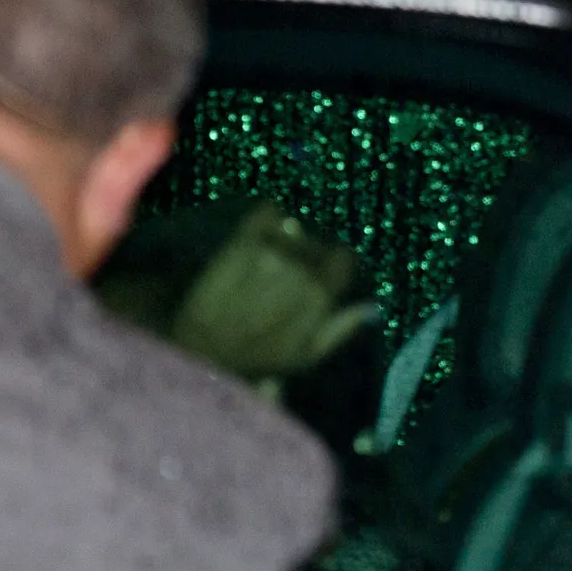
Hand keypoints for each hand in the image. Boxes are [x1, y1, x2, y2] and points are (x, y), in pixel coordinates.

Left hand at [169, 198, 380, 390]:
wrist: (199, 349)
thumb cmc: (255, 358)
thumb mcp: (305, 356)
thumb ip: (341, 328)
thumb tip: (373, 305)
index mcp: (319, 295)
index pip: (345, 258)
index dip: (334, 266)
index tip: (321, 274)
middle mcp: (300, 269)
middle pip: (319, 242)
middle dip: (309, 253)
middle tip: (289, 269)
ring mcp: (270, 252)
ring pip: (295, 227)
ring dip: (288, 238)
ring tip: (270, 256)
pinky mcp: (241, 240)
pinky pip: (268, 212)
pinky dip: (268, 218)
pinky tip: (260, 235)